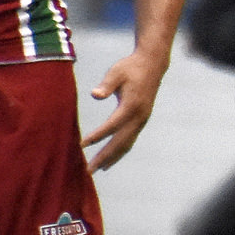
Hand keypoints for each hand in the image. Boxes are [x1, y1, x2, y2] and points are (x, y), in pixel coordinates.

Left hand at [82, 48, 168, 170]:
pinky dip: (121, 150)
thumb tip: (95, 94)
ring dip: (113, 157)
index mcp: (131, 105)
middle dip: (104, 157)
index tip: (81, 145)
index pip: (112, 126)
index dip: (97, 136)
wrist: (152, 64)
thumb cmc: (130, 67)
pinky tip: (112, 157)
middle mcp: (139, 116)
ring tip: (99, 169)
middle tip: (89, 170)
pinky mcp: (142, 120)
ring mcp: (142, 119)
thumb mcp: (116, 72)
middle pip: (120, 142)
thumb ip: (106, 84)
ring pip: (127, 144)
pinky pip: (131, 139)